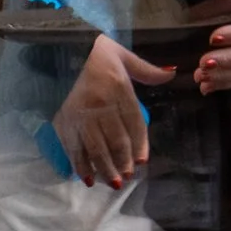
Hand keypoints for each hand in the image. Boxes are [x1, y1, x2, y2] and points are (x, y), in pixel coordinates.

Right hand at [54, 35, 176, 187]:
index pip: (133, 122)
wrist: (57, 48)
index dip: (139, 144)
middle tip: (128, 177)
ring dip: (105, 168)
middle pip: (115, 140)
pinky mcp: (62, 121)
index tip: (142, 161)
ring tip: (114, 183)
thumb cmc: (95, 52)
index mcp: (119, 88)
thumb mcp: (123, 56)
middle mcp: (100, 104)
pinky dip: (79, 165)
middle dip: (123, 161)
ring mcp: (79, 114)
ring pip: (95, 147)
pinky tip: (87, 178)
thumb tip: (172, 74)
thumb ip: (148, 71)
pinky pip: (73, 147)